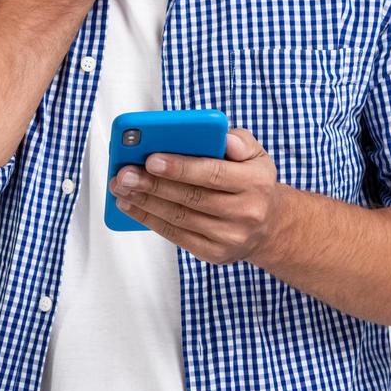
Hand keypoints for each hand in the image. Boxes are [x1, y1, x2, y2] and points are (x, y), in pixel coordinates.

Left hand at [107, 127, 283, 265]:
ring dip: (144, 202)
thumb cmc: (252, 181)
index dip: (180, 167)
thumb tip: (222, 137)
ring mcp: (230, 236)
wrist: (270, 226)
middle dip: (152, 184)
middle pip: (191, 197)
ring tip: (120, 187)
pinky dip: (149, 220)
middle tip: (124, 173)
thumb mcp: (256, 155)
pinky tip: (130, 205)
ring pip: (179, 218)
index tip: (151, 159)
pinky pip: (176, 236)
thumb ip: (239, 141)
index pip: (213, 173)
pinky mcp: (215, 253)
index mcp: (255, 182)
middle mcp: (245, 212)